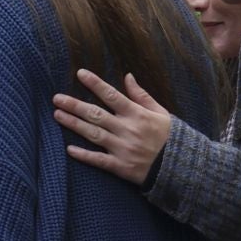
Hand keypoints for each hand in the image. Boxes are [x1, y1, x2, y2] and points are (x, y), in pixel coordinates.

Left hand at [53, 69, 171, 185]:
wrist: (184, 167)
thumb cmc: (171, 137)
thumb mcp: (161, 112)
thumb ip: (141, 95)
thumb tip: (127, 76)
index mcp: (138, 114)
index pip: (112, 95)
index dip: (95, 84)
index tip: (80, 74)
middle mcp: (128, 130)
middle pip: (96, 114)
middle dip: (74, 105)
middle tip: (56, 98)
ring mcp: (123, 149)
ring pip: (93, 134)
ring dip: (73, 124)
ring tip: (57, 115)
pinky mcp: (121, 166)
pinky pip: (99, 160)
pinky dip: (84, 155)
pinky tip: (69, 149)